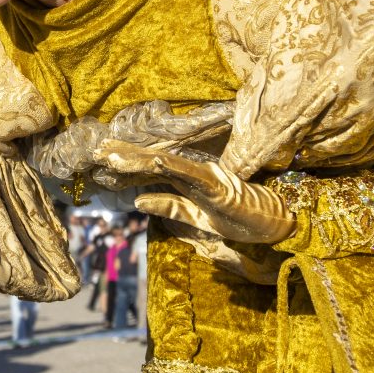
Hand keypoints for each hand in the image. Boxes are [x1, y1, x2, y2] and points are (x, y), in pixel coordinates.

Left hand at [95, 142, 294, 246]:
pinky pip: (192, 174)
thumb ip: (170, 206)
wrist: (276, 224)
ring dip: (139, 158)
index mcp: (187, 180)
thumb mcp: (197, 219)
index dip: (126, 162)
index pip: (151, 169)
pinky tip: (154, 160)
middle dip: (124, 155)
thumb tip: (138, 199)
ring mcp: (206, 176)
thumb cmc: (239, 220)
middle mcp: (193, 172)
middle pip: (153, 161)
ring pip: (166, 163)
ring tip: (113, 155)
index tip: (100, 157)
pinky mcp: (218, 185)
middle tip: (97, 148)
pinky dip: (173, 166)